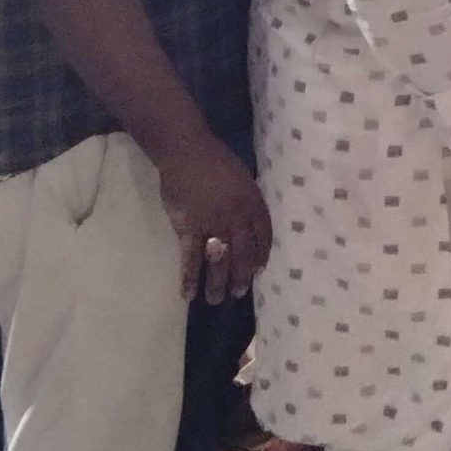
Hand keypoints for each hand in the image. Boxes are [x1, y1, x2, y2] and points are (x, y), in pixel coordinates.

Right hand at [153, 133, 272, 303]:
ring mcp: (213, 224)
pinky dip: (189, 278)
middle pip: (243, 254)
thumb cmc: (215, 161)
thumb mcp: (242, 177)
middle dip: (242, 276)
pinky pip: (190, 258)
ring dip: (218, 284)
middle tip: (239, 292)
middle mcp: (237, 217)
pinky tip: (188, 293)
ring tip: (216, 299)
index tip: (259, 270)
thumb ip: (247, 200)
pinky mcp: (189, 227)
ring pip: (219, 261)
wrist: (186, 151)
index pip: (263, 236)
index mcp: (253, 203)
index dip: (262, 255)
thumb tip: (249, 221)